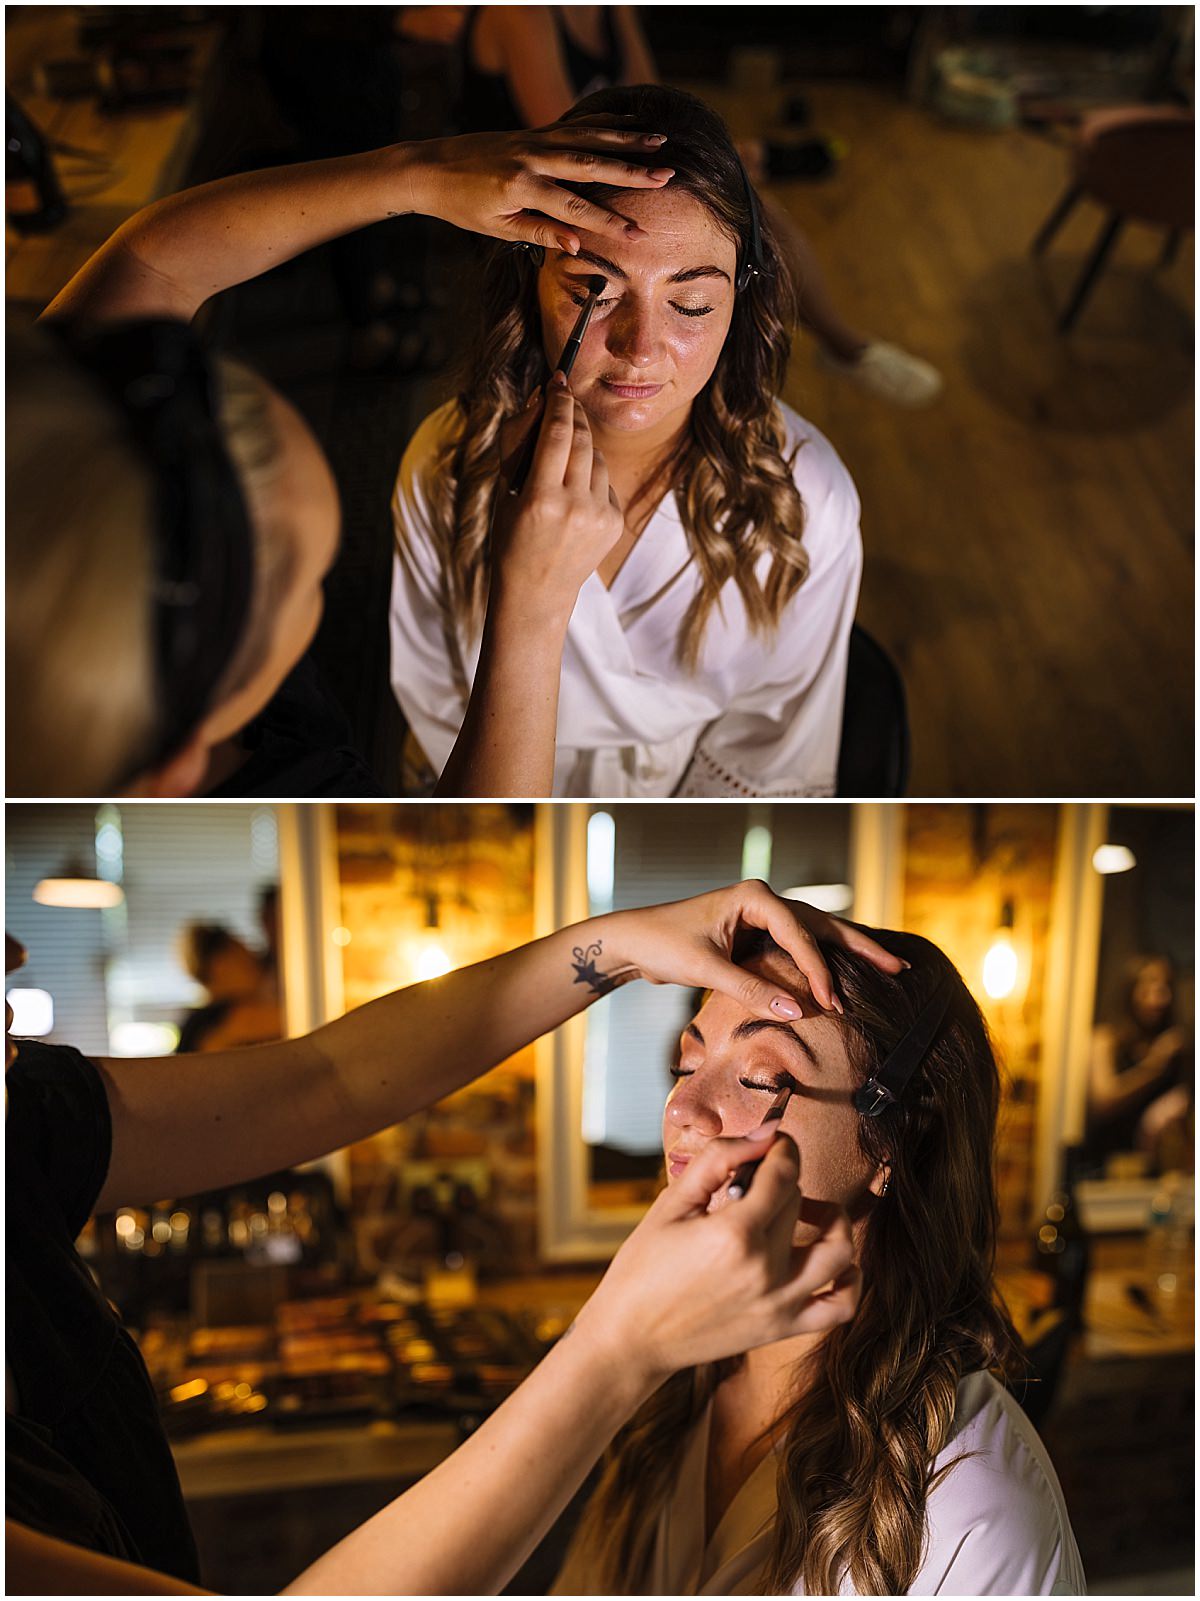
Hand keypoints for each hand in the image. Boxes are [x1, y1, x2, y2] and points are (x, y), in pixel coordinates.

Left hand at [402, 122, 673, 253]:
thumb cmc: (462, 205)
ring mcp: (533, 139)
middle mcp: (532, 158)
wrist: (431, 167)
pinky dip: (601, 122)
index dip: (607, 223)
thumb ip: (538, 233)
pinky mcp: (532, 131)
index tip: (636, 234)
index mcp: (522, 187)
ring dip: (626, 139)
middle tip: (666, 174)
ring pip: (587, 137)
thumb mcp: (497, 229)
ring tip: (659, 141)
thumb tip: (577, 246)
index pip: (574, 208)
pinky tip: (626, 120)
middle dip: (630, 171)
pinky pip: (574, 124)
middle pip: (590, 164)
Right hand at [490, 374, 623, 624]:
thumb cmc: (512, 539)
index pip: (556, 434)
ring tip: (563, 456)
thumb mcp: (508, 494)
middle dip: (574, 414)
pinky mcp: (614, 523)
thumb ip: (525, 449)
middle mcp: (574, 507)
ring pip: (597, 458)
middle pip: (581, 439)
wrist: (537, 592)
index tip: (559, 383)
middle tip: (565, 400)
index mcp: (540, 499)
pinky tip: (574, 494)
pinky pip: (605, 482)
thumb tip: (544, 400)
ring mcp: (598, 517)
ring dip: (582, 446)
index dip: (559, 402)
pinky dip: (591, 477)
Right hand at [577, 1129, 859, 1385]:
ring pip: (839, 1249)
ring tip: (805, 1214)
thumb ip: (718, 1159)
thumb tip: (765, 1132)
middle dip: (782, 1180)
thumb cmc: (643, 1268)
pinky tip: (827, 1261)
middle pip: (800, 1201)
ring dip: (832, 1221)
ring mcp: (780, 1302)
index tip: (771, 1143)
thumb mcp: (670, 1204)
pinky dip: (848, 1280)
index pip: (784, 1172)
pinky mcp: (783, 1328)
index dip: (782, 1147)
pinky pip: (840, 1306)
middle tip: (754, 1181)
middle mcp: (765, 1269)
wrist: (632, 1338)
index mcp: (734, 1234)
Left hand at [603, 879, 907, 1019]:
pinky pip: (799, 947)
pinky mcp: (757, 933)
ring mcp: (762, 915)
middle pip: (822, 925)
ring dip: (848, 953)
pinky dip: (823, 961)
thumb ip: (752, 990)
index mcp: (754, 896)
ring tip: (887, 966)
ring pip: (816, 934)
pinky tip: (847, 973)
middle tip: (898, 966)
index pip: (799, 936)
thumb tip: (798, 1013)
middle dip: (860, 947)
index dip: (818, 971)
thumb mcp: (707, 969)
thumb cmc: (665, 946)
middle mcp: (764, 900)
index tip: (832, 1003)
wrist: (635, 942)